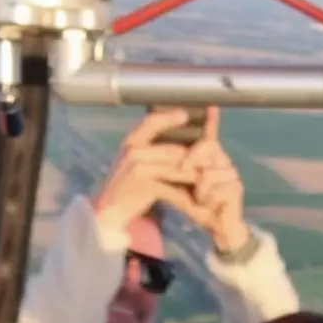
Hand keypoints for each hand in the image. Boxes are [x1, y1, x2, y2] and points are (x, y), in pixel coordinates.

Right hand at [94, 108, 197, 234]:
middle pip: (173, 150)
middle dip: (195, 157)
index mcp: (132, 141)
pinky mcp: (144, 186)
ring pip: (176, 168)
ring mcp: (138, 168)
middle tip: (212, 160)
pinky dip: (184, 197)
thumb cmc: (129, 183)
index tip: (185, 114)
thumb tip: (182, 143)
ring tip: (207, 180)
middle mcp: (134, 151)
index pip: (151, 122)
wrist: (110, 209)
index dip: (169, 118)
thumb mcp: (137, 160)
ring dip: (194, 177)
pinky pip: (171, 189)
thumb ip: (155, 149)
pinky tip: (193, 201)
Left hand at [177, 109, 250, 253]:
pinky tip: (209, 205)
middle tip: (184, 168)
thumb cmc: (200, 206)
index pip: (209, 135)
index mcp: (210, 158)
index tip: (210, 106)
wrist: (218, 230)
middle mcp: (223, 162)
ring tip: (200, 199)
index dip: (210, 121)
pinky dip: (208, 198)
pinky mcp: (236, 188)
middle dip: (192, 158)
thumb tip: (162, 158)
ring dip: (200, 188)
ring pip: (208, 171)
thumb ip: (177, 171)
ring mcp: (232, 174)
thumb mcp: (183, 187)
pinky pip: (216, 187)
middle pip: (208, 147)